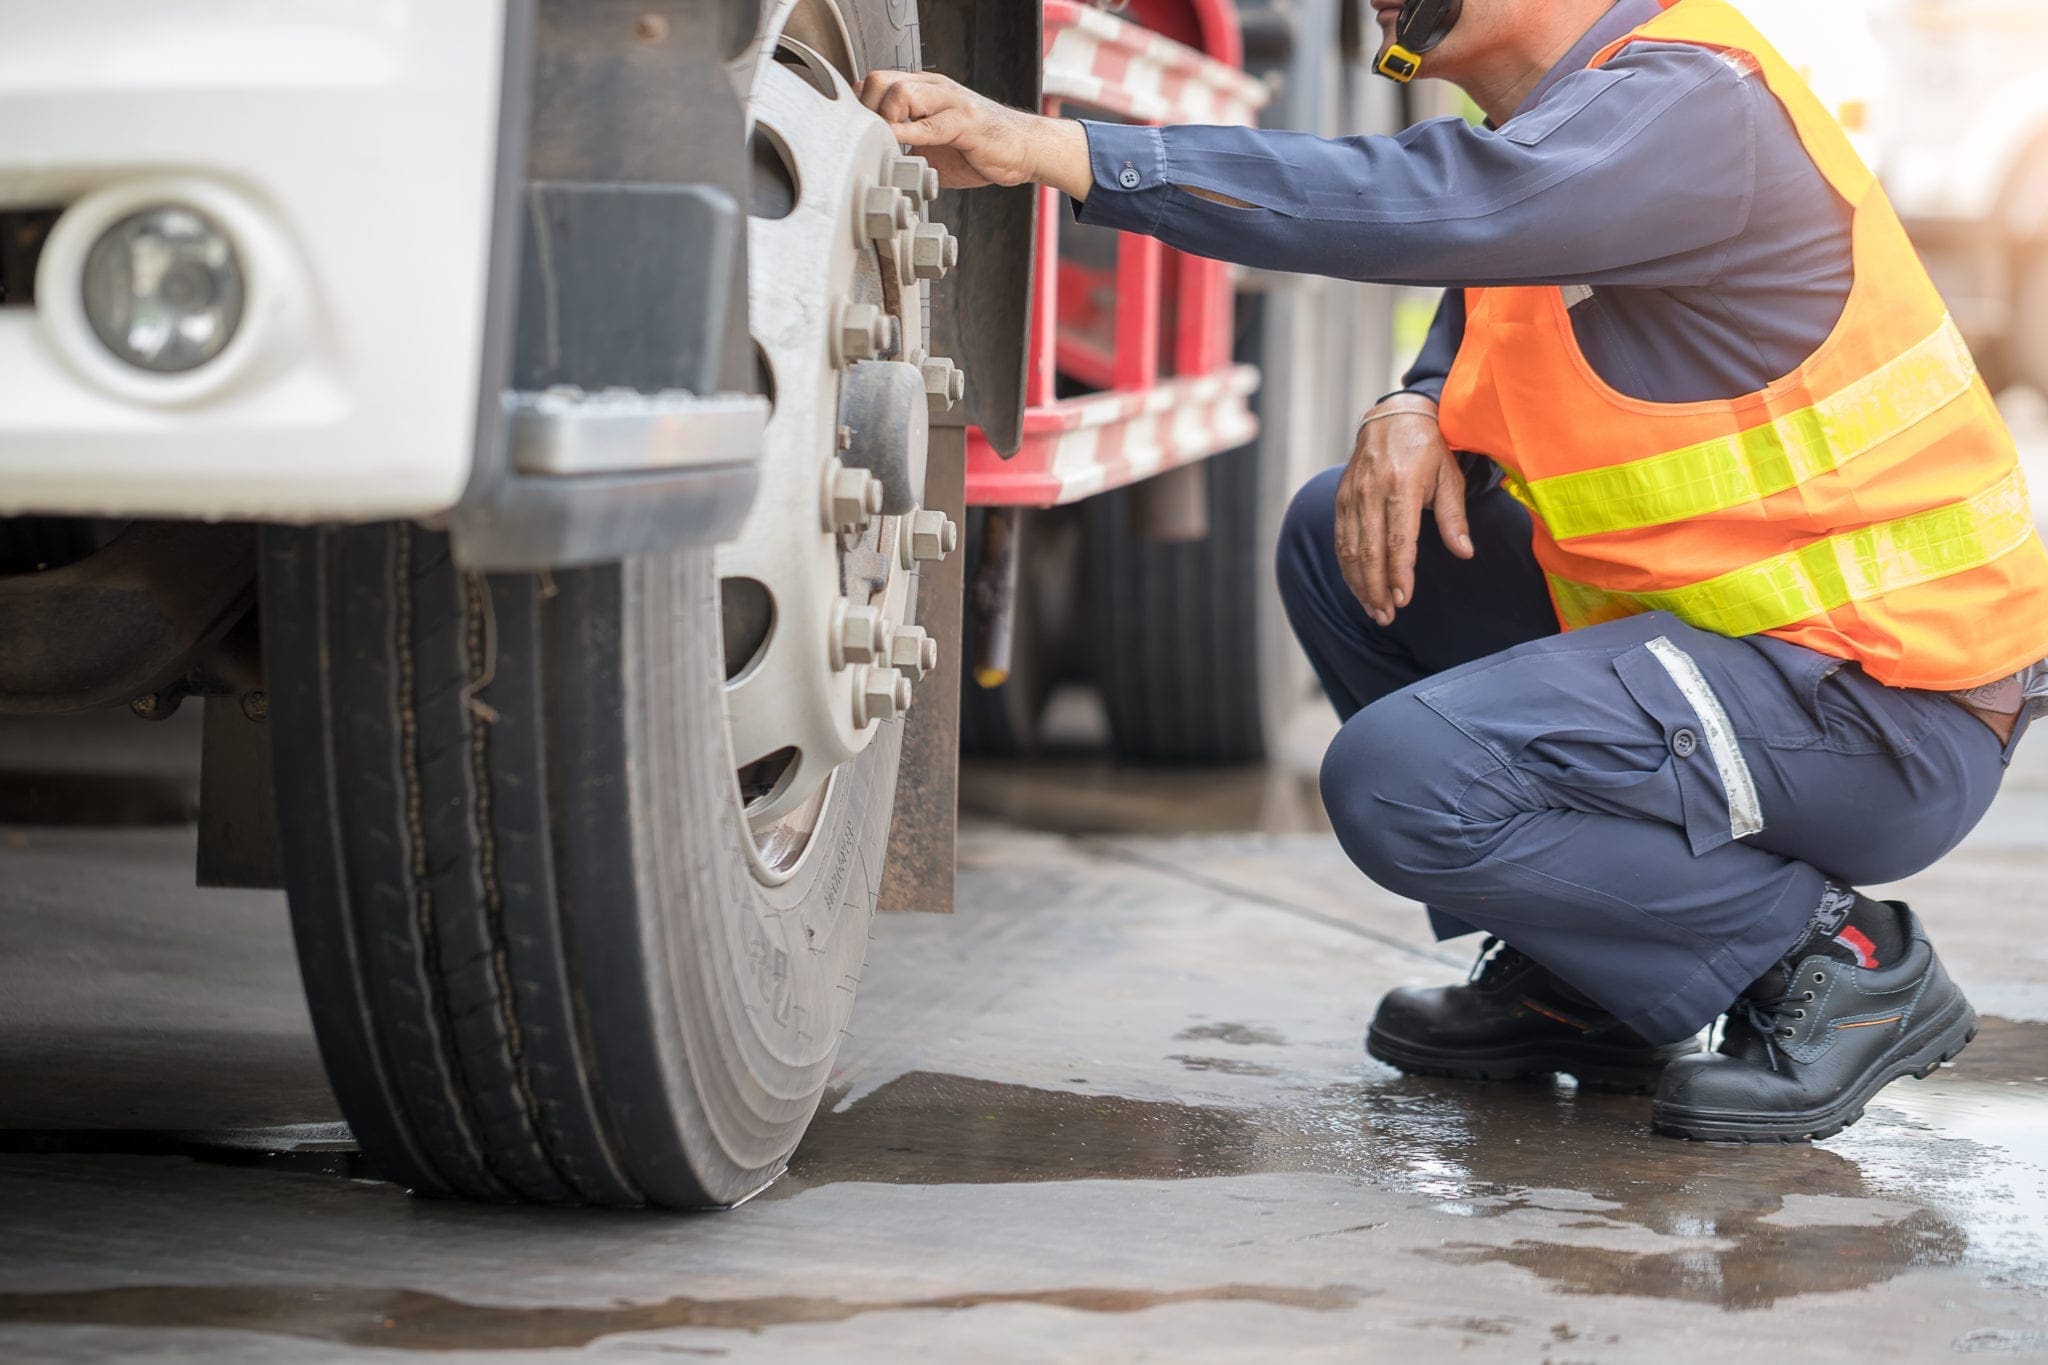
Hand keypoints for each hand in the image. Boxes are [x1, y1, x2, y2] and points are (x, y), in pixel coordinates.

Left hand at [858, 70, 1091, 197]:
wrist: (1024, 149)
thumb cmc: (978, 150)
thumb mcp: (931, 146)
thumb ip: (903, 145)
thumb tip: (871, 162)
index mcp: (922, 90)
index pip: (874, 83)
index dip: (860, 108)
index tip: (858, 137)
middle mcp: (933, 87)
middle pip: (879, 81)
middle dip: (866, 113)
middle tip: (869, 143)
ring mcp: (950, 101)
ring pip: (901, 94)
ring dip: (884, 122)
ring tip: (884, 148)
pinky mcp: (966, 121)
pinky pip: (929, 124)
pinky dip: (907, 135)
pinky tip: (898, 149)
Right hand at [1335, 394, 1474, 625]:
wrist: (1393, 415)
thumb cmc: (1428, 447)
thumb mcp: (1449, 475)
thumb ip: (1454, 516)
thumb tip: (1464, 552)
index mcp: (1401, 485)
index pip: (1397, 540)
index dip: (1398, 573)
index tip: (1403, 600)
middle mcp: (1371, 491)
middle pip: (1369, 551)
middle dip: (1376, 588)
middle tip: (1386, 616)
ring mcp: (1352, 495)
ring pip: (1350, 549)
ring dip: (1359, 584)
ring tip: (1373, 610)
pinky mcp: (1341, 498)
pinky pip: (1340, 539)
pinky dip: (1347, 567)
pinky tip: (1358, 586)